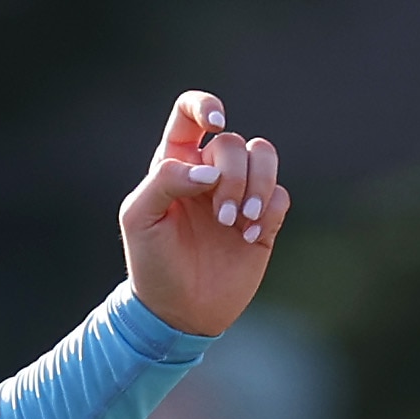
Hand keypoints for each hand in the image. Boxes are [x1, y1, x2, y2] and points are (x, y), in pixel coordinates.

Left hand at [117, 90, 288, 336]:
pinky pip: (280, 195)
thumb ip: (165, 181)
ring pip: (264, 156)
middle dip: (233, 177)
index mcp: (176, 162)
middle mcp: (210, 172)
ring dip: (259, 185)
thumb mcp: (139, 218)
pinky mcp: (263, 221)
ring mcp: (239, 194)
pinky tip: (249, 239)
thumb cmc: (151, 262)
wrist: (178, 311)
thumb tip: (210, 171)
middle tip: (221, 217)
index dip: (206, 107)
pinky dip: (270, 211)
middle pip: (233, 143)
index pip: (190, 113)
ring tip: (243, 221)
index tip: (214, 126)